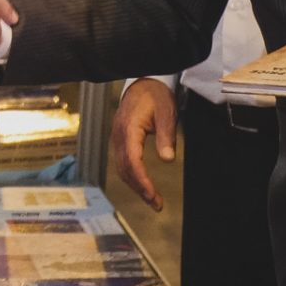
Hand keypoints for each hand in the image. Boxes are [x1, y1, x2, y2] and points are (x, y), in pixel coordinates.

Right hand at [112, 78, 176, 210]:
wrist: (144, 81)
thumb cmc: (155, 95)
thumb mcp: (166, 112)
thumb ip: (166, 135)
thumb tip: (168, 159)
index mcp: (128, 129)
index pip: (132, 161)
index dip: (142, 181)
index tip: (153, 196)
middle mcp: (118, 135)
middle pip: (125, 169)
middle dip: (140, 189)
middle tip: (156, 204)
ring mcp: (117, 138)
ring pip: (121, 168)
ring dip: (135, 185)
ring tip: (152, 199)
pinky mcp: (120, 139)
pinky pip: (122, 162)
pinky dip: (131, 176)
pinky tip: (142, 184)